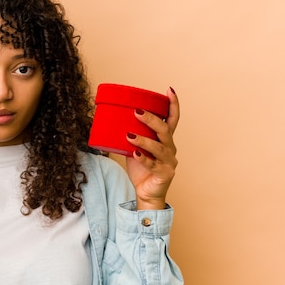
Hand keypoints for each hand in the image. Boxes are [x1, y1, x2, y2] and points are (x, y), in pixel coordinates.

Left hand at [125, 88, 179, 209]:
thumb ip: (131, 137)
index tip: (169, 90)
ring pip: (159, 147)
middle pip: (165, 130)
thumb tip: (112, 122)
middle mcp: (170, 149)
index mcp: (166, 140)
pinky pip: (153, 164)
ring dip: (144, 140)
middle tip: (137, 111)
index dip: (173, 104)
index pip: (173, 119)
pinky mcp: (164, 174)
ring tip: (130, 135)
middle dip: (151, 119)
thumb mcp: (136, 149)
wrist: (147, 194)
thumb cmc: (142, 170)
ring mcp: (169, 162)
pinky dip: (144, 158)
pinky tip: (135, 153)